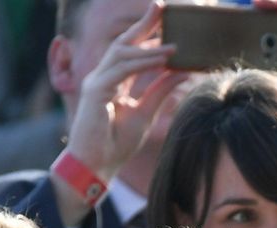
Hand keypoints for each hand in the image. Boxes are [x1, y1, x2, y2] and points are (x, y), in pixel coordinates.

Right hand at [63, 2, 185, 181]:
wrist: (98, 163)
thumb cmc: (116, 141)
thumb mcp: (146, 112)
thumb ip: (160, 90)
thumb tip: (180, 71)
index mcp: (113, 81)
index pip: (130, 51)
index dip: (145, 34)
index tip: (164, 19)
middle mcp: (103, 76)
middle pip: (123, 43)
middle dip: (142, 25)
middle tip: (160, 7)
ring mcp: (97, 82)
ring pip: (123, 55)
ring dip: (149, 48)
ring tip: (173, 44)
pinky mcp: (95, 91)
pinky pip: (121, 71)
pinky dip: (142, 64)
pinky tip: (161, 60)